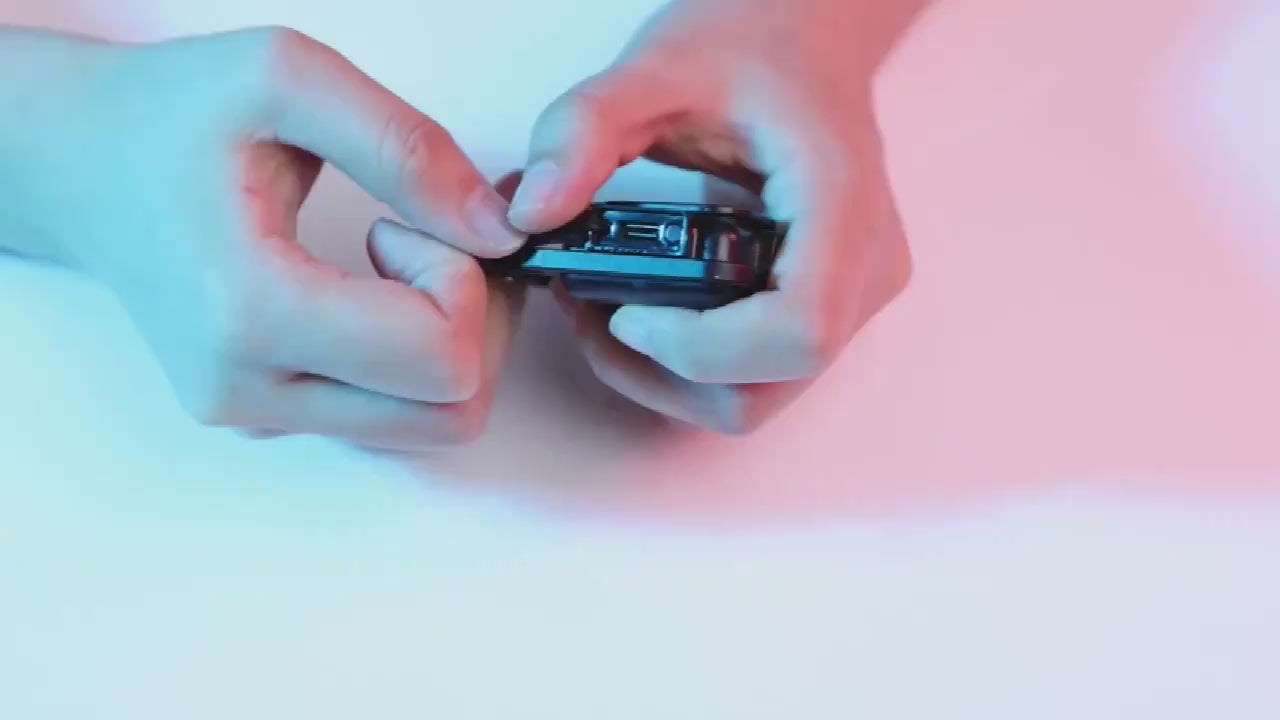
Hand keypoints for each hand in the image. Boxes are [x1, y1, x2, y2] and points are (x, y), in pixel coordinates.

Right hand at [1, 26, 524, 448]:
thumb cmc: (170, 113)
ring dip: (457, 346)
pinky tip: (388, 293)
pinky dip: (420, 361)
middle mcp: (250, 389)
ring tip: (410, 263)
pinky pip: (393, 416)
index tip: (405, 223)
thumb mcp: (288, 78)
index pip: (438, 357)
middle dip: (478, 321)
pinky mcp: (270, 416)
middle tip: (432, 242)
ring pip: (433, 425)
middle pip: (451, 411)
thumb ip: (409, 150)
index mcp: (247, 311)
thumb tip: (501, 233)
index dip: (463, 281)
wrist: (84, 164)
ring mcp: (259, 414)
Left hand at [506, 0, 914, 434]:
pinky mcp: (821, 311)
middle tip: (591, 314)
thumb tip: (532, 215)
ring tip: (603, 314)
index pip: (799, 331)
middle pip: (767, 386)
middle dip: (662, 371)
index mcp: (842, 205)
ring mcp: (850, 299)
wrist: (802, 38)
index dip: (702, 348)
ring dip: (665, 378)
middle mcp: (864, 269)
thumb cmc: (750, 47)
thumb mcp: (655, 68)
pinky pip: (751, 377)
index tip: (624, 312)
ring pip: (755, 398)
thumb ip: (583, 130)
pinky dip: (684, 365)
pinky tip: (639, 313)